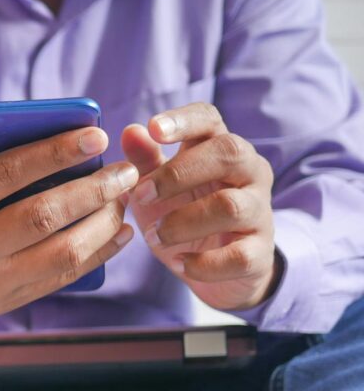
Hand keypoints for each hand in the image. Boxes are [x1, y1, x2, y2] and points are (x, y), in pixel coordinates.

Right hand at [0, 112, 138, 321]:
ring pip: (60, 252)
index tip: (96, 135)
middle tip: (124, 170)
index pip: (5, 174)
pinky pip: (61, 278)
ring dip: (102, 224)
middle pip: (41, 215)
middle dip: (92, 190)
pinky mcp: (6, 301)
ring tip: (123, 198)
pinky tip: (119, 232)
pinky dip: (98, 254)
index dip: (55, 153)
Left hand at [121, 102, 280, 310]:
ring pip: (231, 206)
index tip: (153, 128)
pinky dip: (203, 263)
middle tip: (140, 195)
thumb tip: (130, 131)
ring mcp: (259, 212)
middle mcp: (249, 173)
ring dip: (182, 222)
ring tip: (153, 236)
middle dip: (178, 173)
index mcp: (221, 150)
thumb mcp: (157, 189)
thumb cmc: (184, 216)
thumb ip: (145, 161)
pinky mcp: (259, 253)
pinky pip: (238, 256)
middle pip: (228, 153)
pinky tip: (179, 262)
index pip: (210, 119)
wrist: (219, 270)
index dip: (184, 120)